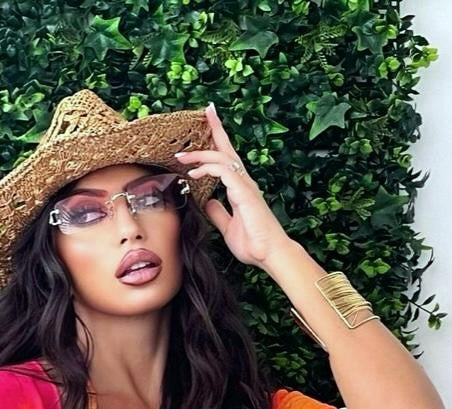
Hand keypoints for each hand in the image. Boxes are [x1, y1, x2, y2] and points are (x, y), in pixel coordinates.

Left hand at [174, 103, 291, 268]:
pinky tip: (193, 174)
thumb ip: (218, 213)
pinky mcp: (244, 192)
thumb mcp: (228, 227)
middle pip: (227, 148)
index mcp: (240, 188)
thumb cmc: (254, 243)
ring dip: (200, 154)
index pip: (227, 159)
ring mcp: (245, 185)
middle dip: (216, 128)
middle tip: (206, 111)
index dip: (218, 141)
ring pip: (221, 158)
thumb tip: (207, 202)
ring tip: (181, 157)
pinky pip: (223, 172)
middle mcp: (243, 182)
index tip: (208, 124)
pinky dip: (207, 169)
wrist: (269, 255)